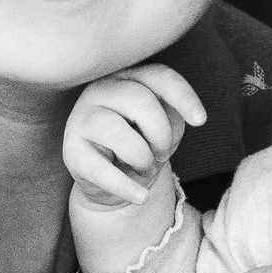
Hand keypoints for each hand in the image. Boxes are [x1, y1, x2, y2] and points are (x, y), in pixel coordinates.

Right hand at [63, 64, 206, 209]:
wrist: (117, 183)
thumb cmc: (144, 144)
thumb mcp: (165, 125)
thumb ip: (173, 112)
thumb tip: (189, 113)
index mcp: (127, 77)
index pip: (158, 76)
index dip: (183, 97)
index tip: (201, 120)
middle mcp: (100, 90)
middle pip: (142, 103)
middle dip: (162, 135)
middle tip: (162, 153)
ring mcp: (81, 119)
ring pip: (119, 133)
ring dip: (144, 158)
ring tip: (145, 167)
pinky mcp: (71, 151)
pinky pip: (101, 170)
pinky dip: (126, 187)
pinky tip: (142, 197)